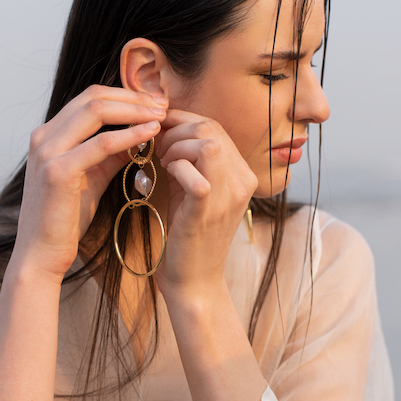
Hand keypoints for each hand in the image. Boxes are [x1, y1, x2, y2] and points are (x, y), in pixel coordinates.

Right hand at [12, 85, 167, 280]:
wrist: (42, 253)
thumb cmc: (66, 219)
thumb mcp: (92, 177)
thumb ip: (109, 155)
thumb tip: (137, 137)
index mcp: (49, 135)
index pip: (89, 98)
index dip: (125, 96)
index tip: (154, 103)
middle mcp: (44, 136)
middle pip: (93, 97)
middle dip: (133, 97)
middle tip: (163, 104)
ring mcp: (48, 151)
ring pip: (96, 111)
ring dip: (134, 110)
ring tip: (161, 114)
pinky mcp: (58, 171)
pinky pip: (101, 143)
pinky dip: (129, 135)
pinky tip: (150, 134)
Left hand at [156, 109, 257, 297]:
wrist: (195, 279)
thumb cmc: (189, 233)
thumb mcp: (194, 188)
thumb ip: (188, 159)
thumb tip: (165, 126)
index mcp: (243, 173)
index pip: (214, 126)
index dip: (181, 120)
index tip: (158, 131)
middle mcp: (243, 181)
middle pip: (210, 128)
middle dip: (175, 131)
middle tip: (158, 149)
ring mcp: (228, 196)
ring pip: (207, 143)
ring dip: (175, 147)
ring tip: (163, 163)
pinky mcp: (208, 211)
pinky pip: (196, 173)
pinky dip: (176, 167)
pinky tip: (167, 176)